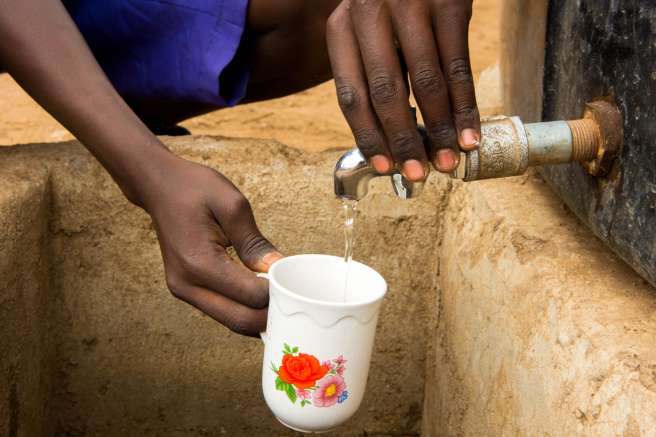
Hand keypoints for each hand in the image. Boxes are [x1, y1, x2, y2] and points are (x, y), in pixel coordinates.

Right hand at [138, 154, 282, 335]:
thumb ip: (256, 243)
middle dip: (271, 314)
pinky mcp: (186, 290)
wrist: (159, 186)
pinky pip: (223, 310)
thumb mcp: (232, 205)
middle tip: (294, 296)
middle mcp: (187, 285)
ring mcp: (183, 290)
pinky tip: (260, 292)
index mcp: (200, 263)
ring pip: (232, 321)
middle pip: (240, 321)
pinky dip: (245, 307)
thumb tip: (279, 270)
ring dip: (258, 315)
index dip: (278, 292)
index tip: (293, 278)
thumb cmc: (194, 189)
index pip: (251, 296)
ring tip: (279, 294)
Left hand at [326, 0, 478, 179]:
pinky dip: (465, 105)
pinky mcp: (450, 2)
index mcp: (341, 29)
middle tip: (417, 174)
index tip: (384, 168)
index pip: (350, 95)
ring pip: (426, 83)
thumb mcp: (368, 31)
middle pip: (385, 93)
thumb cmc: (393, 5)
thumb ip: (373, 73)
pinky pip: (458, 65)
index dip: (368, 136)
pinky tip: (468, 133)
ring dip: (438, 129)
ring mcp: (411, 6)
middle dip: (403, 140)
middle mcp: (370, 15)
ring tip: (446, 161)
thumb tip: (393, 138)